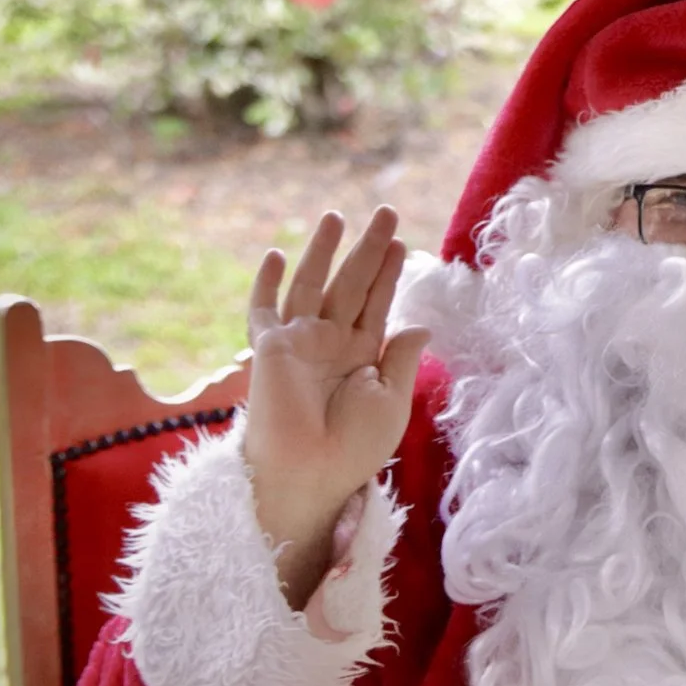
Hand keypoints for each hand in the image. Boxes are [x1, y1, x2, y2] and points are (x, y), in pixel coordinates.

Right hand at [240, 207, 428, 605]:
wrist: (312, 472)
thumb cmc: (355, 446)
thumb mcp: (392, 399)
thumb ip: (402, 358)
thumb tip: (421, 324)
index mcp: (363, 357)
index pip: (378, 305)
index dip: (390, 274)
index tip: (403, 243)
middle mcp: (331, 345)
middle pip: (352, 285)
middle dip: (368, 250)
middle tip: (387, 212)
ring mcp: (299, 344)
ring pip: (313, 285)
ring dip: (324, 251)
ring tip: (338, 216)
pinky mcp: (271, 349)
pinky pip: (264, 311)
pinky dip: (268, 284)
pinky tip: (277, 255)